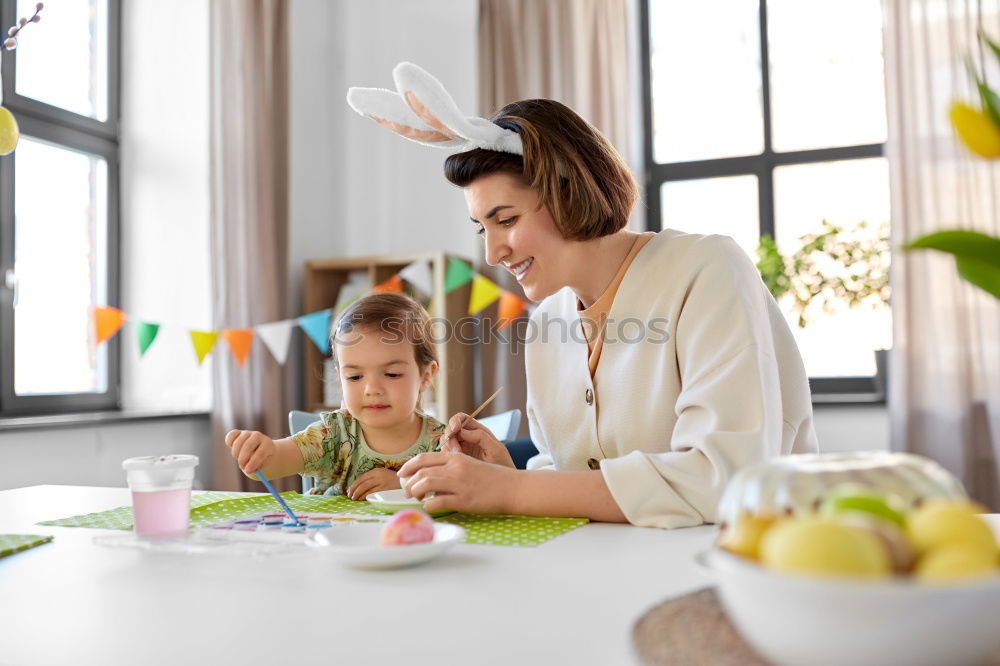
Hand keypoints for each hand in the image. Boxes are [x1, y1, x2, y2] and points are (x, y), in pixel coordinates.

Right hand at [225, 429, 274, 476]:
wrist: (261, 449)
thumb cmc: (262, 459)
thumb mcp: (262, 464)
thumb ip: (256, 466)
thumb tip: (248, 470)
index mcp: (267, 444)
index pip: (260, 453)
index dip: (253, 462)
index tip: (248, 471)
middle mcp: (258, 436)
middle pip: (248, 446)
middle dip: (243, 459)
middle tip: (242, 467)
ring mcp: (248, 433)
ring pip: (238, 443)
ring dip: (236, 455)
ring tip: (241, 460)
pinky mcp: (239, 432)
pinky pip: (231, 436)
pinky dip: (230, 443)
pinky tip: (235, 449)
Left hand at [346, 467, 399, 500]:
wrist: (404, 481)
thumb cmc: (391, 479)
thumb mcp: (381, 474)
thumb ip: (371, 478)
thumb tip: (359, 486)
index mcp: (376, 471)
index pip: (361, 477)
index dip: (354, 484)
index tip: (349, 490)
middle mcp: (378, 475)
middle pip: (362, 483)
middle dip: (354, 490)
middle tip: (350, 495)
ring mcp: (381, 482)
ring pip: (365, 487)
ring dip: (358, 493)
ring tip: (354, 498)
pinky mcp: (385, 489)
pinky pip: (372, 492)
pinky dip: (365, 496)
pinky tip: (361, 498)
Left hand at [397, 452, 519, 514]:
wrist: (512, 487)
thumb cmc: (492, 478)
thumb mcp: (470, 464)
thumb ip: (452, 467)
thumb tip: (432, 475)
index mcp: (456, 458)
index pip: (425, 458)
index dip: (409, 466)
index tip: (401, 474)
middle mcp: (455, 468)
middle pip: (422, 472)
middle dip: (409, 482)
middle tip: (406, 491)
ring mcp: (459, 484)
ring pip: (426, 484)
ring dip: (415, 492)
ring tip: (414, 498)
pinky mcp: (464, 500)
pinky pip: (437, 501)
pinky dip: (428, 505)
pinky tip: (429, 507)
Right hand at [439, 412, 514, 468]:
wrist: (503, 485)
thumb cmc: (503, 465)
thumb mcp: (496, 449)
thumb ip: (481, 436)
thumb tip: (462, 431)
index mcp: (478, 431)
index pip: (462, 418)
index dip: (455, 420)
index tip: (455, 429)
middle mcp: (468, 438)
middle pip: (451, 430)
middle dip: (450, 437)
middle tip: (457, 450)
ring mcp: (461, 449)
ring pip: (446, 442)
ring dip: (448, 449)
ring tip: (459, 459)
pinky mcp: (457, 460)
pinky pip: (446, 455)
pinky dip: (447, 457)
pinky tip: (456, 465)